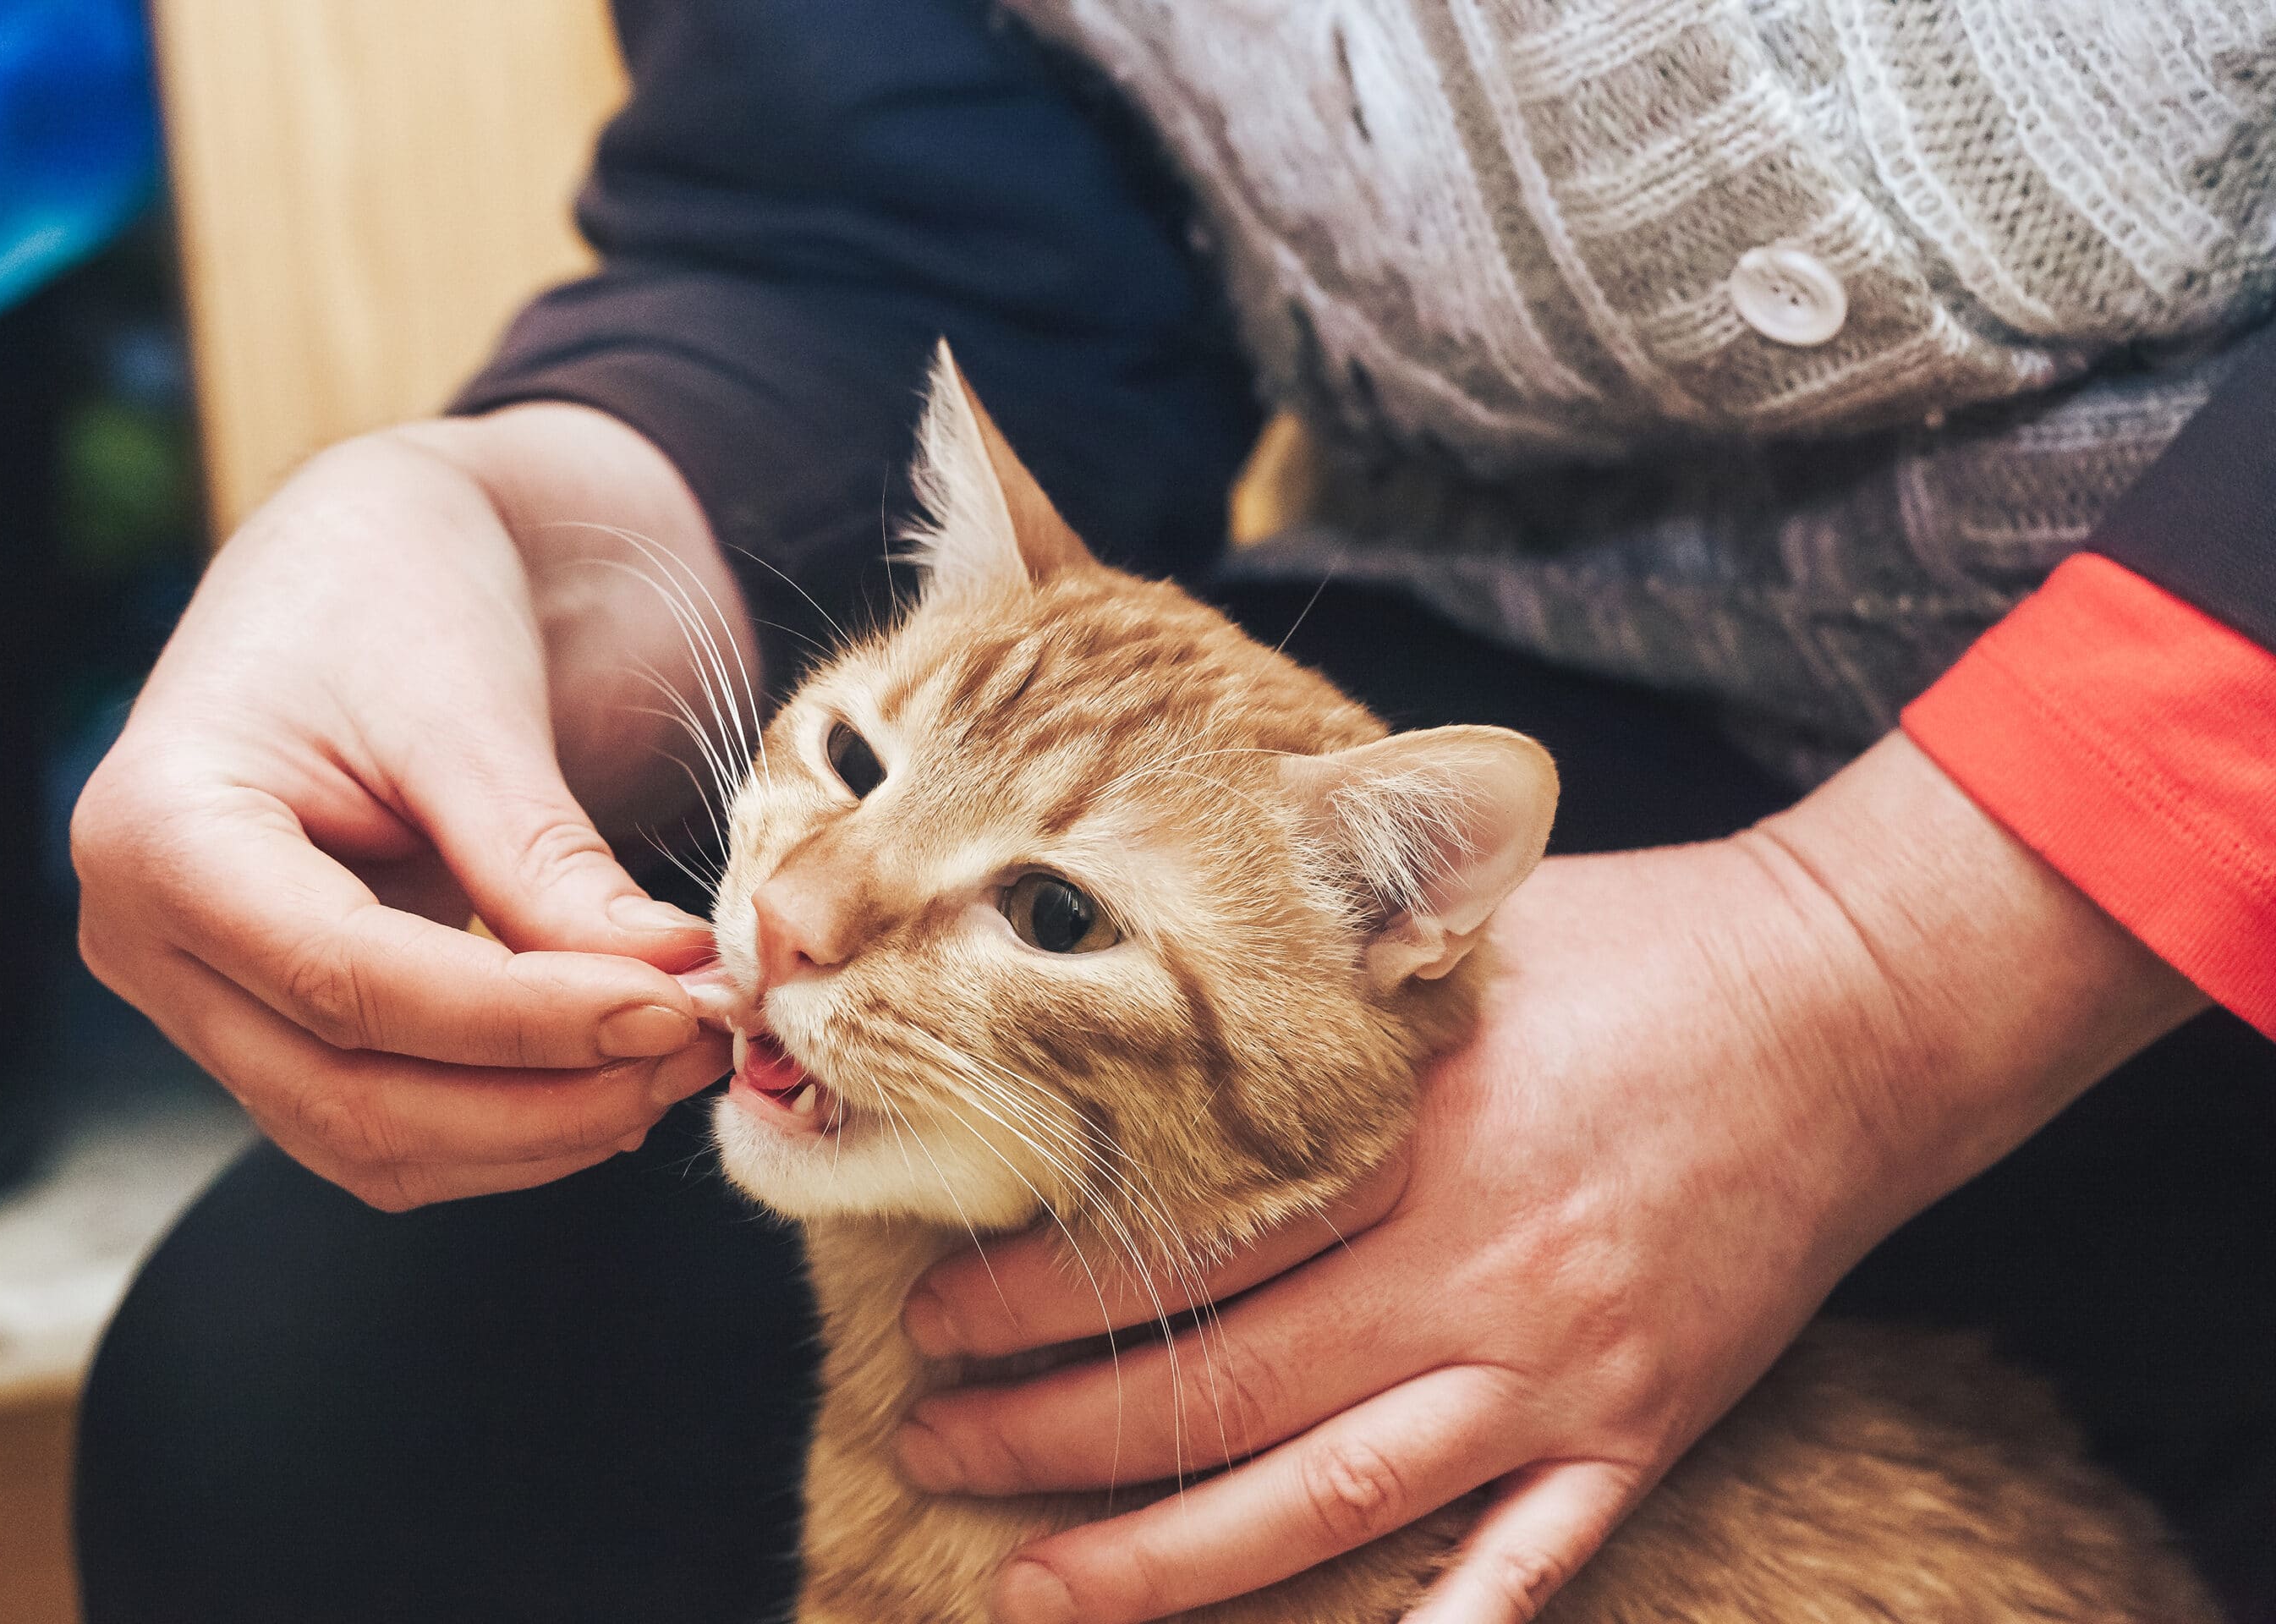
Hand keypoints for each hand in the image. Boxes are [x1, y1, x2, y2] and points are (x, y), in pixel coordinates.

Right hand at [74, 404, 756, 1207]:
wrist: (376, 558)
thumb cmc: (404, 594)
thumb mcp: (472, 711)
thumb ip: (547, 863)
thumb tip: (670, 991)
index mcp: (159, 831)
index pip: (349, 979)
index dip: (526, 1020)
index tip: (675, 1006)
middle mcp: (147, 939)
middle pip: (350, 1095)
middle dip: (545, 1100)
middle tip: (700, 1048)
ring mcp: (200, 1000)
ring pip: (370, 1142)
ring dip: (541, 1131)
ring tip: (680, 1059)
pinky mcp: (274, 1029)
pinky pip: (387, 1126)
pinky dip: (511, 1126)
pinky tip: (617, 1077)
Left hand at [894, 735, 2202, 1623]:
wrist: (1860, 1003)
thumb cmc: (1645, 942)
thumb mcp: (1456, 932)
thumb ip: (1316, 985)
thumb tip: (1144, 987)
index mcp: (1420, 1138)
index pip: (1190, 1249)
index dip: (1045, 1299)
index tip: (937, 1317)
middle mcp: (1482, 1272)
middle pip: (1232, 1389)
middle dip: (1057, 1436)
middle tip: (932, 1444)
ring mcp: (1565, 1368)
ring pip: (1338, 1500)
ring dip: (1173, 1561)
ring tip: (1037, 1589)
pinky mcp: (1643, 1425)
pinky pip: (1530, 1565)